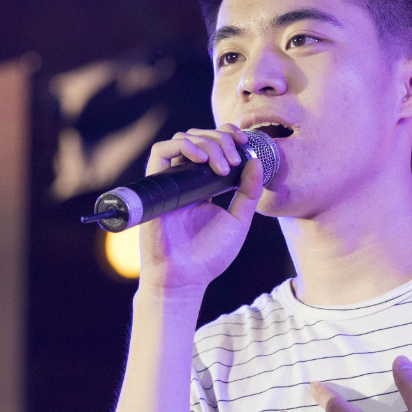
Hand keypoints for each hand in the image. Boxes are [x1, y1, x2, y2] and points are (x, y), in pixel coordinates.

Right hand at [137, 124, 261, 295]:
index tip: (244, 141)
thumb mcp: (238, 220)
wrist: (185, 277)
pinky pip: (161, 151)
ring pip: (183, 139)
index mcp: (205, 184)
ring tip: (222, 165)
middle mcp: (186, 178)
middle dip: (221, 139)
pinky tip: (202, 160)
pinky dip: (182, 146)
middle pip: (200, 137)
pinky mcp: (156, 185)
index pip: (213, 145)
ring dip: (207, 143)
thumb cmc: (209, 255)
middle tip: (235, 159)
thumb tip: (255, 161)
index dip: (227, 135)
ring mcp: (170, 180)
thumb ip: (248, 192)